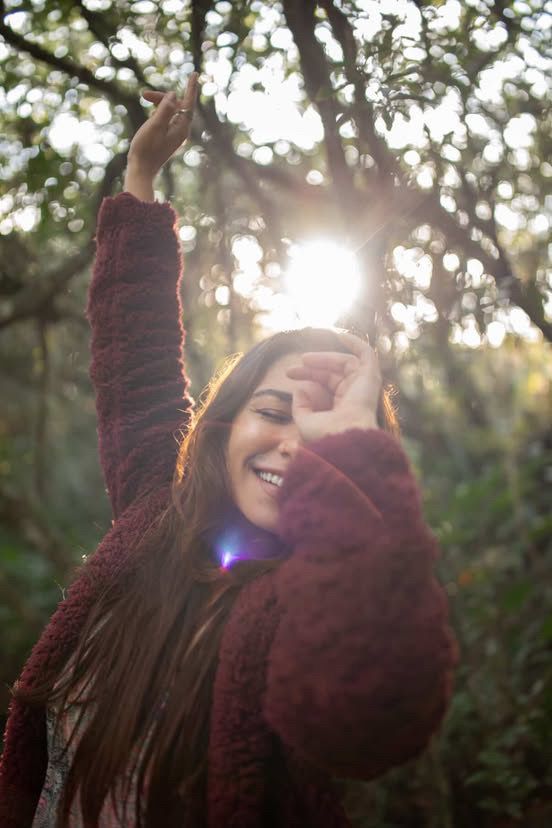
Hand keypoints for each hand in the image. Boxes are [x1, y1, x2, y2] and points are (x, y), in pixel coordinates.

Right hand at [124, 72, 198, 196]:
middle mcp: (181, 131)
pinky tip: (150, 111)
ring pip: (171, 111)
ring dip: (159, 103)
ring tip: (144, 98)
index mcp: (181, 128)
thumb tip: (174, 95)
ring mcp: (175, 134)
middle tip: (144, 95)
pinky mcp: (168, 137)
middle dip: (162, 97)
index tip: (194, 74)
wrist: (141, 170)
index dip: (191, 88)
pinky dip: (159, 111)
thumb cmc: (146, 148)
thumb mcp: (154, 125)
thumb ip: (165, 109)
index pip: (188, 103)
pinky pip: (167, 118)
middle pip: (177, 105)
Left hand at [285, 331, 380, 442]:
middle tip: (291, 369)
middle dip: (312, 367)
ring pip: (343, 362)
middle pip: (333, 372)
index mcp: (343, 407)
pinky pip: (366, 353)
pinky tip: (338, 334)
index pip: (326, 384)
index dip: (307, 375)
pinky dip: (354, 341)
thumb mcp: (305, 421)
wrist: (343, 437)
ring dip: (324, 357)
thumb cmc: (325, 434)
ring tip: (304, 359)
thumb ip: (301, 406)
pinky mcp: (371, 376)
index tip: (288, 373)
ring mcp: (364, 385)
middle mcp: (355, 395)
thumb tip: (300, 389)